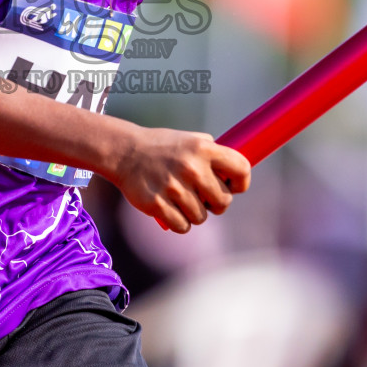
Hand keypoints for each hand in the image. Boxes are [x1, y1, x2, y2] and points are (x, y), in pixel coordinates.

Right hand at [108, 127, 250, 233]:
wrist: (124, 152)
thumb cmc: (162, 147)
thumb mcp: (190, 140)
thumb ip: (212, 153)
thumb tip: (236, 173)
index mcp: (203, 148)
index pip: (241, 170)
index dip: (241, 183)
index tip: (233, 187)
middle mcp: (191, 167)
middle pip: (223, 202)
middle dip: (216, 204)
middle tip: (204, 198)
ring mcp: (174, 187)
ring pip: (201, 217)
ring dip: (195, 213)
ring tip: (182, 200)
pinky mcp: (157, 204)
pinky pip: (183, 227)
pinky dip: (180, 223)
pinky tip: (172, 209)